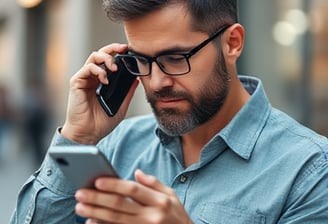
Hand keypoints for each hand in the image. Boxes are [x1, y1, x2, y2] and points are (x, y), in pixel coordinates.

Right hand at [61, 44, 138, 144]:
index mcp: (102, 81)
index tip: (129, 51)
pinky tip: (105, 80)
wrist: (88, 133)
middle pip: (100, 54)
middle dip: (112, 48)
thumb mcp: (121, 106)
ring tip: (114, 68)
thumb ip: (127, 92)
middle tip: (123, 49)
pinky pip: (87, 69)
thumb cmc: (101, 122)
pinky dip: (98, 70)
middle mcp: (92, 77)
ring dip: (106, 58)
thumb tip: (137, 80)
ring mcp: (84, 79)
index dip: (118, 53)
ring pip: (93, 57)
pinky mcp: (77, 83)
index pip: (109, 61)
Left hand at [75, 170, 192, 223]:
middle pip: (121, 206)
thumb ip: (154, 183)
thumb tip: (136, 172)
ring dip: (96, 213)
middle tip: (81, 193)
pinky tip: (91, 222)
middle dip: (98, 199)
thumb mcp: (172, 196)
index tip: (98, 180)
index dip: (115, 185)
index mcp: (160, 201)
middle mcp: (152, 216)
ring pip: (116, 221)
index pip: (134, 190)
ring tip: (80, 207)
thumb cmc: (177, 216)